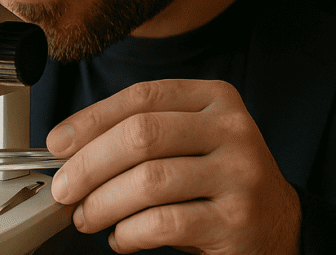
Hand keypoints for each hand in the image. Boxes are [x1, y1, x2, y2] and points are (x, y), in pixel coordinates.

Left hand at [46, 79, 300, 253]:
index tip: (58, 143)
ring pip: (149, 181)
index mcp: (215, 98)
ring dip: (103, 203)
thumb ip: (141, 134)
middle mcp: (232, 129)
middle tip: (64, 189)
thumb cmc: (216, 180)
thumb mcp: (189, 141)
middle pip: (141, 135)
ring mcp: (240, 174)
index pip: (142, 97)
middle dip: (89, 164)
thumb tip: (68, 148)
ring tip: (87, 217)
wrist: (277, 225)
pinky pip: (163, 223)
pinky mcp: (236, 221)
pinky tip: (120, 238)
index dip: (91, 119)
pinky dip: (128, 233)